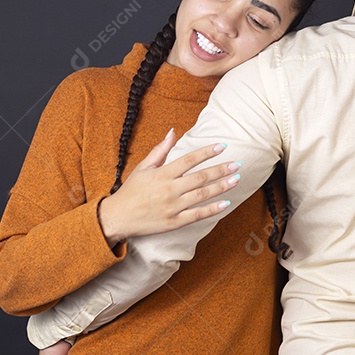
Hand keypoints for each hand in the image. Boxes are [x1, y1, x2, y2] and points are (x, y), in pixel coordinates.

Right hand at [97, 130, 240, 245]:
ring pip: (202, 195)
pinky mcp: (174, 222)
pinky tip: (225, 203)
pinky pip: (197, 215)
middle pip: (200, 177)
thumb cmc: (130, 191)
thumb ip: (160, 150)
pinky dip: (212, 209)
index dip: (206, 152)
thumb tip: (172, 132)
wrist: (117, 217)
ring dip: (221, 187)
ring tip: (236, 179)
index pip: (189, 160)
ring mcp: (173, 207)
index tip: (222, 146)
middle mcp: (169, 190)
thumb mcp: (142, 167)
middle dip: (220, 169)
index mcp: (162, 174)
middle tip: (237, 164)